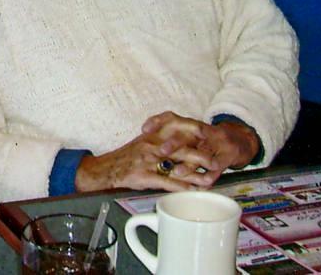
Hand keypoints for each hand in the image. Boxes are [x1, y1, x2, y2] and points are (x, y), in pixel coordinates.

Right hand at [74, 121, 216, 193]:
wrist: (106, 169)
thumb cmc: (125, 158)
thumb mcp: (142, 143)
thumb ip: (159, 141)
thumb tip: (178, 143)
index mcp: (152, 136)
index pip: (175, 129)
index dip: (192, 130)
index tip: (207, 133)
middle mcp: (151, 146)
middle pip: (181, 148)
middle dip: (200, 155)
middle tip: (214, 162)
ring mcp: (148, 161)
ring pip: (176, 166)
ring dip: (194, 175)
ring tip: (208, 181)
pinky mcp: (144, 176)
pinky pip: (166, 182)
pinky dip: (180, 187)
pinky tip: (190, 191)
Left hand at [141, 111, 259, 182]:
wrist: (237, 141)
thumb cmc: (205, 140)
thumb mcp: (188, 133)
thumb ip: (168, 134)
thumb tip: (145, 133)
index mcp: (190, 124)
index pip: (171, 117)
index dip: (157, 121)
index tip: (144, 129)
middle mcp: (202, 131)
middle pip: (187, 134)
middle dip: (174, 143)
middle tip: (161, 150)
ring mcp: (216, 143)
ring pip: (202, 152)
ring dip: (190, 163)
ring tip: (177, 172)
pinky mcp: (227, 156)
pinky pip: (218, 167)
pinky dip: (210, 175)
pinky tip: (202, 184)